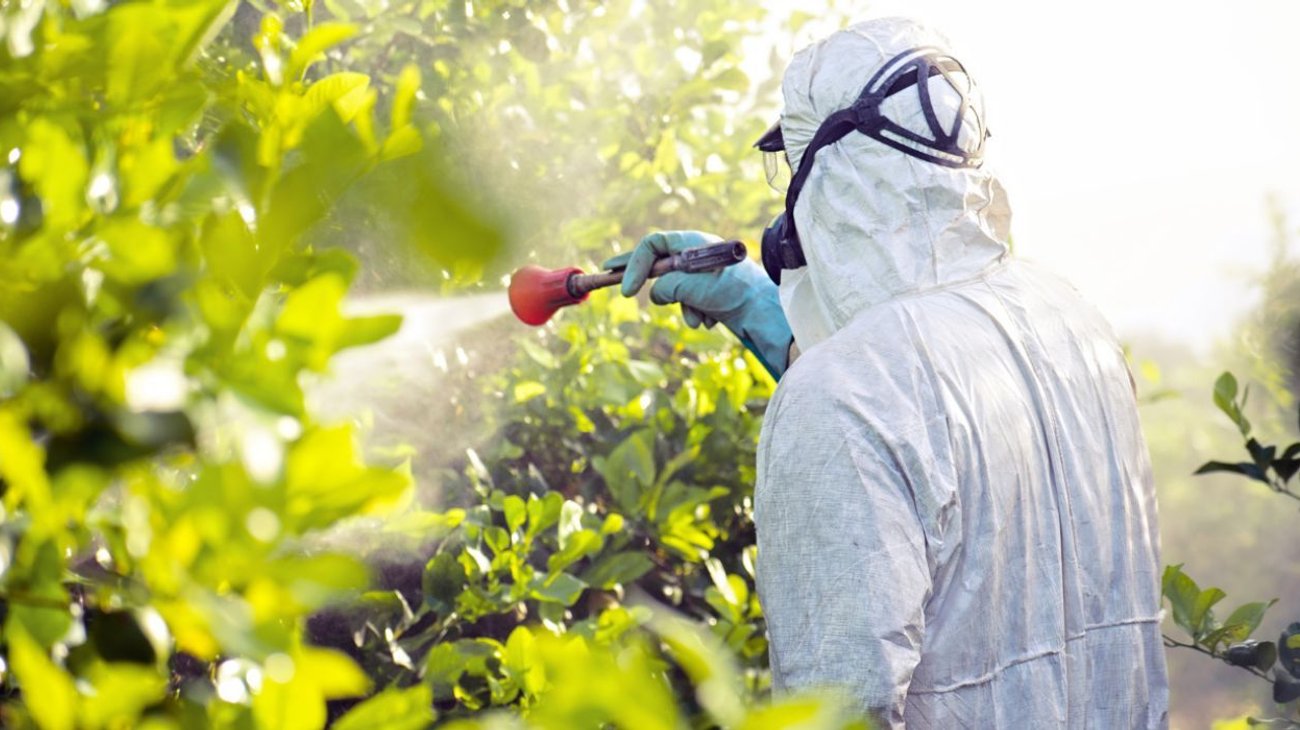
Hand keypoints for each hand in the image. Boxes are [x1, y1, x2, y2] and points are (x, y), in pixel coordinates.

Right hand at [604, 230, 794, 377]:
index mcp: (692, 243)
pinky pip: (688, 303)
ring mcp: (702, 274)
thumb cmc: (732, 291)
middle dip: (640, 275)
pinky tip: (712, 318)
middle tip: (609, 273)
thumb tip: (655, 295)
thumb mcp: (691, 286)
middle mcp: (696, 255)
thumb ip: (665, 287)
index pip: (653, 245)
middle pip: (657, 261)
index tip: (625, 289)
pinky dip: (695, 313)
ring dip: (682, 307)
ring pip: (673, 290)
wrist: (764, 312)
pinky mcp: (709, 293)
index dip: (634, 264)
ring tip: (699, 314)